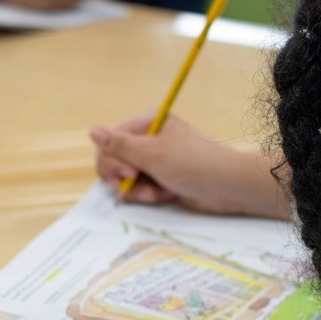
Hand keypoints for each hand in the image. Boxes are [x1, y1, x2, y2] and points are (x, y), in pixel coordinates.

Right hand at [91, 113, 290, 218]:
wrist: (229, 187)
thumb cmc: (194, 164)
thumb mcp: (154, 154)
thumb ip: (120, 146)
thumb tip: (91, 131)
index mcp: (147, 123)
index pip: (110, 140)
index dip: (111, 159)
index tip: (128, 172)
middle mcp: (148, 139)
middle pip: (113, 159)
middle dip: (121, 176)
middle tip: (135, 183)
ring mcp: (155, 160)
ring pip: (125, 178)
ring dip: (135, 189)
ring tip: (154, 193)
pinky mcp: (162, 179)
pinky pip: (140, 188)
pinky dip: (147, 194)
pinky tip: (163, 195)